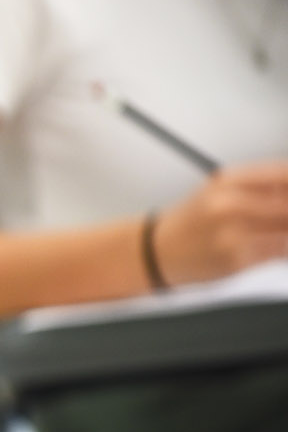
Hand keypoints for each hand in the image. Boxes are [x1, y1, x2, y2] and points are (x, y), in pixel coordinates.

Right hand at [152, 162, 287, 286]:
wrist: (156, 250)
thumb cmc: (191, 223)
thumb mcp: (221, 192)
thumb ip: (262, 189)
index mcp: (229, 180)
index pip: (285, 175)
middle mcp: (230, 202)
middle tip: (284, 221)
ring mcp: (233, 230)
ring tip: (279, 233)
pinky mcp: (236, 257)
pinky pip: (281, 251)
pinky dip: (285, 249)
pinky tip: (279, 249)